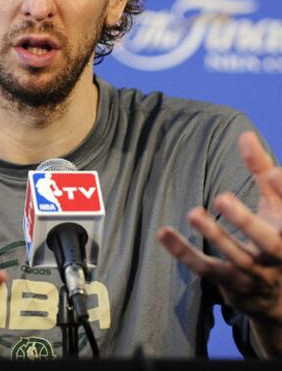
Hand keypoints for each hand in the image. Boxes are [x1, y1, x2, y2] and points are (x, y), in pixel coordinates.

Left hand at [157, 131, 281, 355]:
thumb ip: (262, 170)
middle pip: (266, 241)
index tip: (272, 172)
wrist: (280, 298)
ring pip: (235, 258)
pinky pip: (206, 269)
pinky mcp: (232, 285)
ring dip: (214, 236)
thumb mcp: (276, 205)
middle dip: (246, 221)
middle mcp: (278, 256)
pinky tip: (163, 233)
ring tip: (193, 213)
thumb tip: (245, 134)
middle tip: (222, 198)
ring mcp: (256, 274)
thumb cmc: (277, 235)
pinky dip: (184, 253)